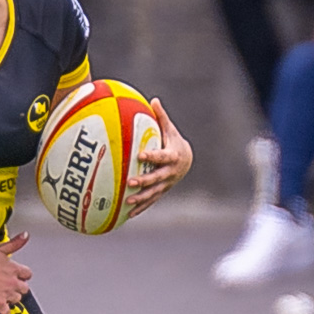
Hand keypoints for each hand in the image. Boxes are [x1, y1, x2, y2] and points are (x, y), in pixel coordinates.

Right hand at [0, 233, 31, 313]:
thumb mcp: (0, 248)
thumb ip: (15, 243)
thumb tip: (26, 235)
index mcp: (14, 269)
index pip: (28, 274)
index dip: (23, 275)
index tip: (19, 275)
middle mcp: (13, 283)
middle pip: (24, 288)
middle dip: (19, 287)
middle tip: (10, 286)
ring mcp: (7, 294)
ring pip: (17, 299)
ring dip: (12, 298)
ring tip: (5, 295)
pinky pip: (6, 312)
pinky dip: (4, 312)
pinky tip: (2, 310)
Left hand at [125, 99, 193, 213]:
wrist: (186, 160)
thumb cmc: (172, 141)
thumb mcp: (169, 129)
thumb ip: (161, 117)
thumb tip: (152, 100)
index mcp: (172, 156)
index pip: (161, 156)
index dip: (152, 156)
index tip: (140, 155)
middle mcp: (170, 172)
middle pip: (157, 178)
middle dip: (144, 181)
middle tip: (130, 182)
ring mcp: (166, 184)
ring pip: (154, 193)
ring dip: (141, 198)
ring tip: (127, 202)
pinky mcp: (162, 191)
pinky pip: (151, 201)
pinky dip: (141, 208)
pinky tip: (128, 214)